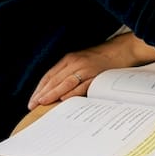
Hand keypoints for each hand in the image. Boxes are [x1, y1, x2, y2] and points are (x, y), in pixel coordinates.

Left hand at [27, 33, 154, 108]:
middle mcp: (75, 62)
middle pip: (54, 79)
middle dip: (42, 93)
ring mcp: (85, 68)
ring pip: (65, 82)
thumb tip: (57, 90)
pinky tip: (64, 98)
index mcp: (69, 59)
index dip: (40, 88)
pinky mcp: (96, 74)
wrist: (121, 50)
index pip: (49, 75)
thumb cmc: (101, 58)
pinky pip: (82, 85)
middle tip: (33, 105)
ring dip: (53, 93)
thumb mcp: (81, 61)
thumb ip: (69, 72)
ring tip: (43, 103)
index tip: (33, 100)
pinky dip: (72, 92)